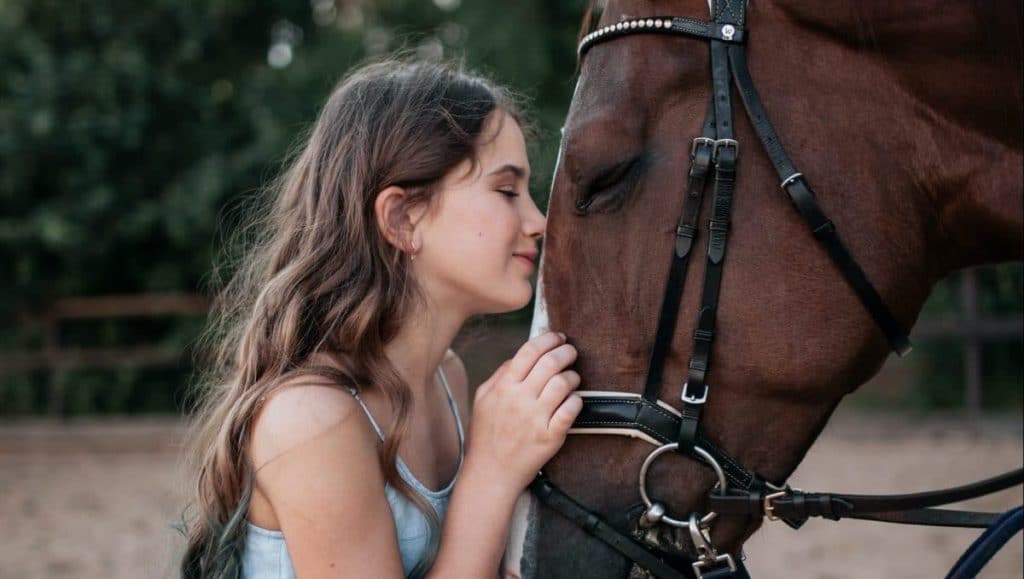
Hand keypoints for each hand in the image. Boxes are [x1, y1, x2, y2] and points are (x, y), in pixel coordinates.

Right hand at [464, 331, 582, 496]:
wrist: (490, 473)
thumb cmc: (485, 436)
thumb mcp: (482, 399)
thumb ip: (500, 375)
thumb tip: (520, 356)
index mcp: (503, 387)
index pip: (529, 351)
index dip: (548, 339)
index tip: (558, 337)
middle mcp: (520, 399)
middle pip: (550, 362)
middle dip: (566, 352)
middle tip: (571, 352)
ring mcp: (536, 418)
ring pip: (563, 383)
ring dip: (573, 375)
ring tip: (572, 377)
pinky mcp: (550, 436)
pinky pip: (571, 410)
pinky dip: (577, 401)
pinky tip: (574, 400)